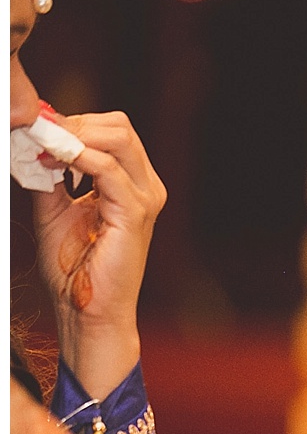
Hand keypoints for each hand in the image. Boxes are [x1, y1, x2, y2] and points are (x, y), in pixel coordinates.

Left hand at [31, 111, 166, 397]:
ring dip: (74, 136)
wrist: (86, 309)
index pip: (111, 131)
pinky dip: (77, 157)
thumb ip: (51, 176)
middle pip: (119, 126)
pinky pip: (108, 169)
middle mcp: (146, 188)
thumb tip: (34, 142)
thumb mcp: (54, 209)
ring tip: (44, 149)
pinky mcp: (135, 214)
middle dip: (75, 124)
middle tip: (39, 137)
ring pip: (117, 138)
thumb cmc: (74, 267)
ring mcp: (145, 199)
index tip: (36, 134)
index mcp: (131, 184)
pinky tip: (53, 163)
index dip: (73, 124)